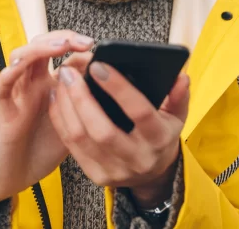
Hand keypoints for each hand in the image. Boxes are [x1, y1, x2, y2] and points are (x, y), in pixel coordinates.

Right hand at [0, 30, 94, 211]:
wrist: (19, 173)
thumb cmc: (46, 147)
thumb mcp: (78, 123)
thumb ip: (91, 105)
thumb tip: (122, 94)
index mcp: (51, 81)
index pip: (60, 50)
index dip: (77, 43)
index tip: (98, 47)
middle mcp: (33, 81)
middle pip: (41, 44)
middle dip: (62, 38)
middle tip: (85, 42)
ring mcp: (17, 93)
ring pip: (20, 57)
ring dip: (39, 48)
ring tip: (60, 47)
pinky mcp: (4, 110)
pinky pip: (1, 87)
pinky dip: (9, 74)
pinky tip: (22, 66)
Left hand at [48, 61, 189, 207]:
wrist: (151, 175)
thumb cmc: (161, 136)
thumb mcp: (176, 117)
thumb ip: (178, 95)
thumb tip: (181, 76)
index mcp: (159, 140)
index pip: (139, 112)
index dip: (118, 88)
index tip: (98, 65)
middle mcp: (137, 159)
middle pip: (102, 130)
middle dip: (81, 97)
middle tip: (69, 70)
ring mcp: (114, 171)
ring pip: (81, 137)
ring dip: (66, 106)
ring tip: (61, 80)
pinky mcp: (95, 175)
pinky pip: (71, 145)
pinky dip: (60, 119)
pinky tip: (57, 98)